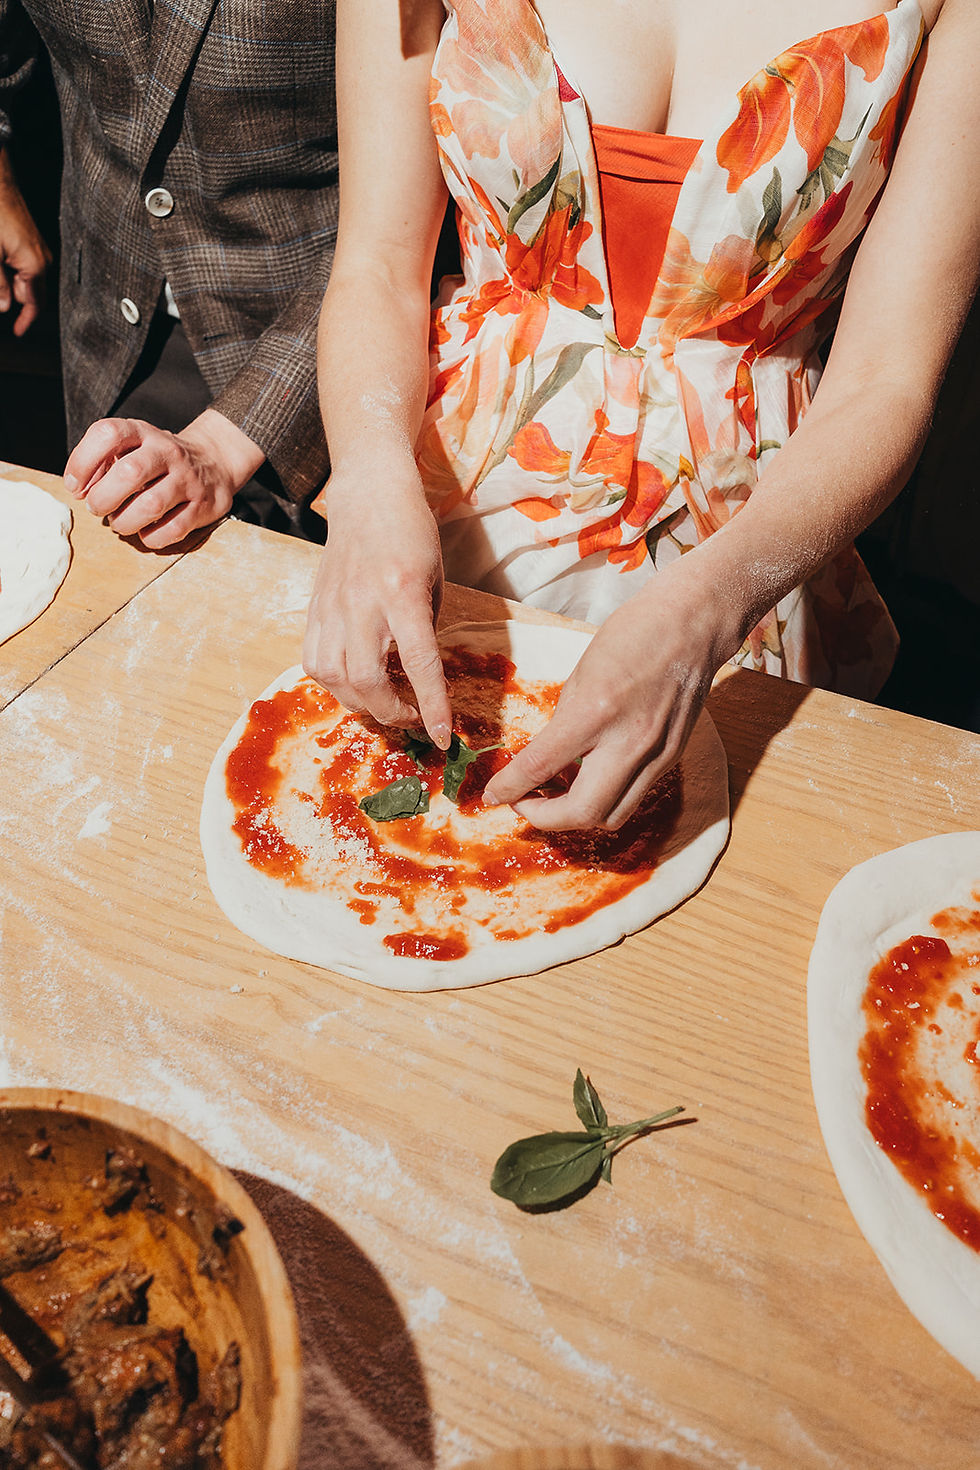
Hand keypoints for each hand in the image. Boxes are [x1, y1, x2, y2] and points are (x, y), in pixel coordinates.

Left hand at [0, 149, 51, 336]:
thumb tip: (4, 307)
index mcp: (35, 266)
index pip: (34, 304)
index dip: (26, 321)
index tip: (18, 332)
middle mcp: (42, 259)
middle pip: (30, 294)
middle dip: (14, 300)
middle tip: (1, 300)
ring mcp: (38, 250)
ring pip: (25, 279)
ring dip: (10, 284)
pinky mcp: (30, 242)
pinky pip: (24, 265)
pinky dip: (10, 271)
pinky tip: (0, 265)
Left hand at [63, 409, 264, 549]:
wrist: (213, 462)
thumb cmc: (158, 461)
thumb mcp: (131, 448)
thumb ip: (102, 464)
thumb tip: (81, 491)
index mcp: (142, 433)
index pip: (107, 434)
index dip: (82, 462)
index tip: (76, 486)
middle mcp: (166, 451)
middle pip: (129, 472)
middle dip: (103, 498)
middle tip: (97, 508)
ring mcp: (187, 479)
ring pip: (151, 505)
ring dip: (124, 522)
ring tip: (119, 523)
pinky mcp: (203, 505)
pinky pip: (172, 529)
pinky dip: (151, 537)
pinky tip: (146, 531)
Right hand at [302, 463, 452, 747]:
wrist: (368, 494)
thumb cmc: (412, 533)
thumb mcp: (435, 579)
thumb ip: (425, 627)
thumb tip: (419, 674)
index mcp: (403, 593)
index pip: (418, 663)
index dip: (432, 706)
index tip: (442, 736)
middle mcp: (363, 603)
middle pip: (367, 680)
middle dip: (392, 713)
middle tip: (414, 719)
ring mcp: (333, 607)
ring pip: (335, 677)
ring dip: (361, 703)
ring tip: (384, 704)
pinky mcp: (315, 609)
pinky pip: (315, 661)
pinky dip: (334, 684)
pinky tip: (353, 682)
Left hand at [482, 571, 732, 830]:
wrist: (692, 624)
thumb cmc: (632, 636)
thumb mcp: (581, 674)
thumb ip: (564, 722)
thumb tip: (544, 759)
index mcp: (596, 711)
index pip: (541, 766)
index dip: (509, 788)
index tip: (493, 796)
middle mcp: (629, 741)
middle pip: (582, 813)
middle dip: (544, 819)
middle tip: (524, 804)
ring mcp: (656, 755)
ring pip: (612, 817)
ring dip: (577, 816)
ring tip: (555, 798)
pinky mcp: (672, 758)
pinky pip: (633, 796)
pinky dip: (605, 798)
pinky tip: (589, 782)